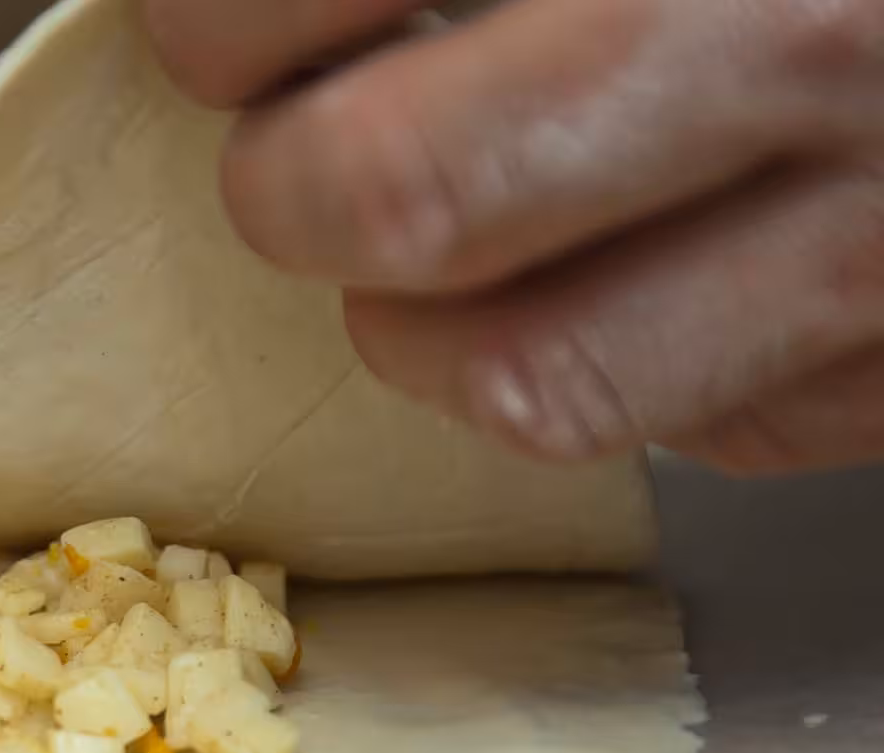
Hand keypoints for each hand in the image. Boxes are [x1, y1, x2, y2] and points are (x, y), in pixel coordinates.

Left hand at [144, 0, 883, 473]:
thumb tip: (251, 9)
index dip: (220, 18)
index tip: (212, 30)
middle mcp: (824, 44)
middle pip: (405, 194)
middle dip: (292, 190)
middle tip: (290, 159)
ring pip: (540, 379)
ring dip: (424, 337)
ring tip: (413, 267)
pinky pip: (722, 429)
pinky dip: (629, 378)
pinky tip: (631, 288)